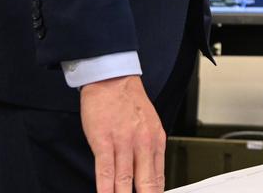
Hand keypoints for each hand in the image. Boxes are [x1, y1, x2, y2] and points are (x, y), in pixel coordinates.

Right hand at [80, 75, 165, 192]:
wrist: (113, 80)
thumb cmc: (129, 102)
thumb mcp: (150, 124)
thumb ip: (151, 149)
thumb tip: (151, 174)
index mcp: (156, 141)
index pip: (159, 178)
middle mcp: (143, 144)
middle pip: (146, 183)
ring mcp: (123, 143)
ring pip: (125, 180)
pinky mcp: (104, 141)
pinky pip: (105, 170)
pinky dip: (105, 187)